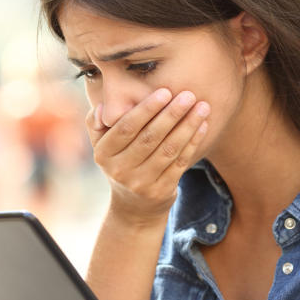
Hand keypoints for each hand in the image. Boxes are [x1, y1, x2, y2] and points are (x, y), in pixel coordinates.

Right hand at [87, 88, 209, 223]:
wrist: (133, 207)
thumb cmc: (120, 162)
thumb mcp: (101, 146)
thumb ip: (96, 123)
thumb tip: (103, 107)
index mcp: (103, 154)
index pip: (126, 128)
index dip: (146, 109)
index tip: (165, 91)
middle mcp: (120, 170)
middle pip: (150, 138)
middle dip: (171, 114)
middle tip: (188, 95)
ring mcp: (141, 183)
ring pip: (168, 150)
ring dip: (187, 126)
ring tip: (202, 107)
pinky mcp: (161, 191)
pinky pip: (180, 163)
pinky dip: (193, 143)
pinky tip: (203, 126)